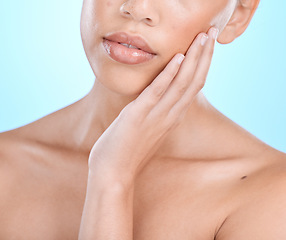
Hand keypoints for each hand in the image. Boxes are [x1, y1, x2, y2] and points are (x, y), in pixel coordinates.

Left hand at [88, 27, 218, 185]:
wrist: (114, 174)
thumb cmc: (127, 151)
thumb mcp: (147, 129)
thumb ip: (157, 113)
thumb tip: (158, 99)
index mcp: (171, 117)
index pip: (193, 87)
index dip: (202, 65)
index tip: (207, 46)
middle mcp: (170, 116)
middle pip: (194, 82)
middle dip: (204, 56)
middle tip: (213, 33)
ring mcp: (156, 116)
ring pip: (181, 84)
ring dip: (193, 59)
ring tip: (202, 38)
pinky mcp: (139, 116)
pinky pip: (158, 92)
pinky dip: (169, 74)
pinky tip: (178, 58)